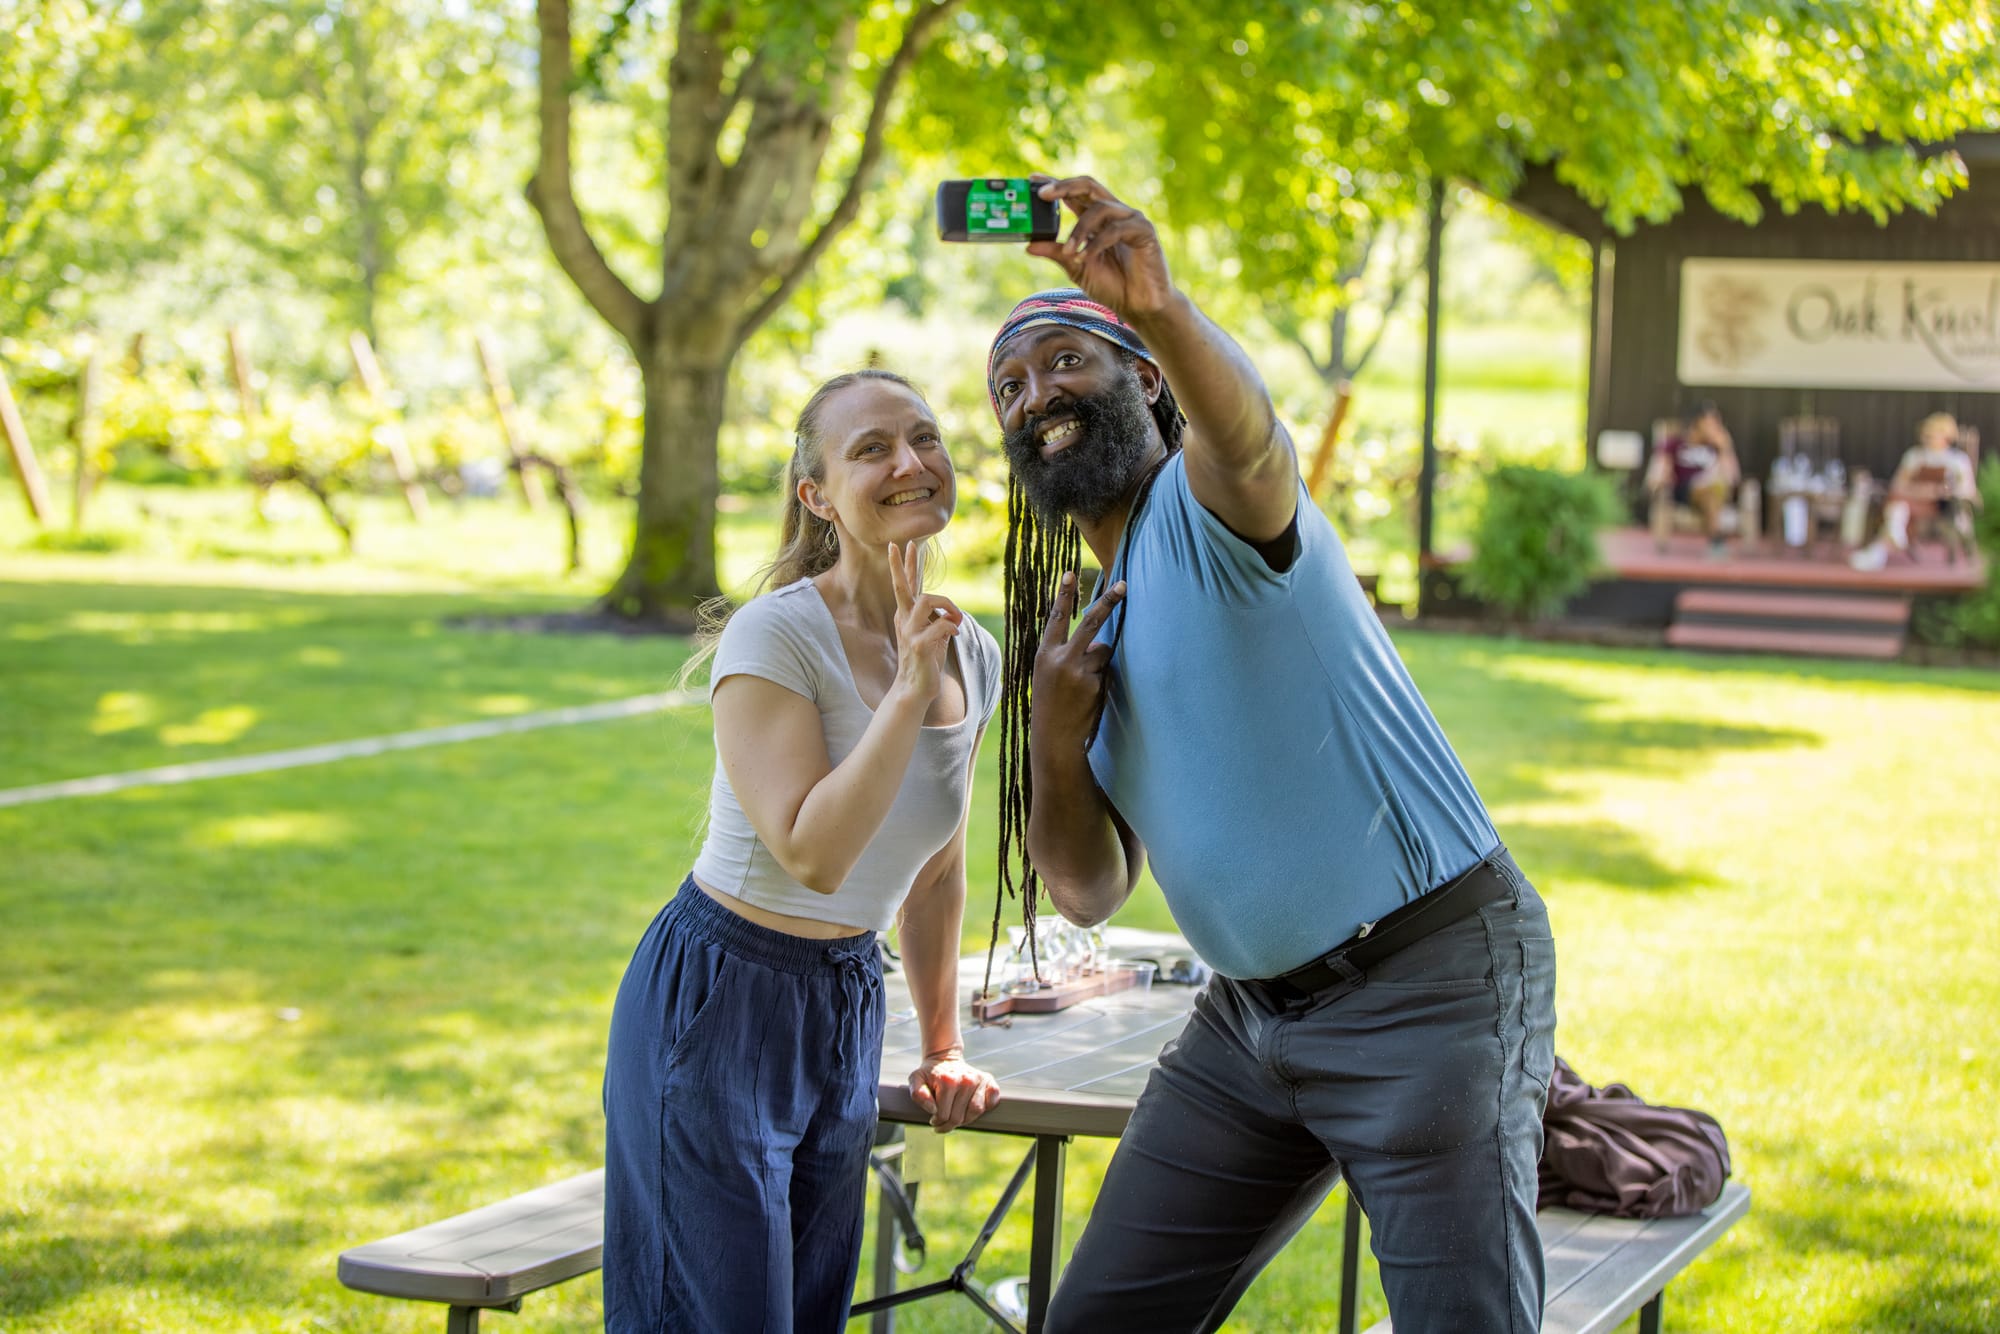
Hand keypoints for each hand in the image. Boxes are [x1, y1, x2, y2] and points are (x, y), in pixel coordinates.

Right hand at [887, 541, 964, 703]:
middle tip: (901, 544)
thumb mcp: (934, 636)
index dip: (905, 565)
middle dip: (901, 564)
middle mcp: (904, 620)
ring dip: (948, 605)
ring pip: (927, 601)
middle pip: (901, 587)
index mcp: (907, 615)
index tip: (903, 544)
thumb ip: (940, 620)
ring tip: (956, 618)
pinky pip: (940, 625)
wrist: (915, 689)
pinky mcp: (918, 645)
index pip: (906, 586)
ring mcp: (909, 632)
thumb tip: (952, 612)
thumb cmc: (926, 661)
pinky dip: (953, 626)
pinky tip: (955, 634)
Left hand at [908, 1047, 999, 1131]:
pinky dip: (987, 1107)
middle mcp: (966, 1080)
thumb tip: (933, 1109)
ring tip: (956, 1117)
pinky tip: (972, 1107)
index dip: (937, 1122)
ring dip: (966, 1119)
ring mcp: (978, 1079)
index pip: (944, 1115)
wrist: (943, 1058)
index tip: (933, 1120)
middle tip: (943, 1122)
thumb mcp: (916, 1080)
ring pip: (976, 1111)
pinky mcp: (988, 1080)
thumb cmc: (929, 1073)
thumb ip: (918, 1094)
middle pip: (960, 1117)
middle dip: (949, 1124)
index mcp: (948, 1081)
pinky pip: (992, 1100)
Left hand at [1025, 174, 1175, 319]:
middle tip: (1044, 194)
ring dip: (1079, 230)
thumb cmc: (1112, 286)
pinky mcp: (1144, 231)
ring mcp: (1130, 220)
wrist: (1139, 306)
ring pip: (1099, 209)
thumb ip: (1056, 253)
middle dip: (1064, 187)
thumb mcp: (1076, 268)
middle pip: (1089, 185)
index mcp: (1097, 219)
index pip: (1075, 193)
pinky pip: (1115, 230)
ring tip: (1068, 252)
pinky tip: (1085, 258)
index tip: (1033, 178)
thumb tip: (1028, 246)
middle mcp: (1114, 213)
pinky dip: (1096, 244)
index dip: (1055, 183)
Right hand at [1031, 571, 1125, 752]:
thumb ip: (1069, 654)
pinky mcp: (1096, 685)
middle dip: (1108, 602)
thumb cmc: (1051, 704)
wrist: (1054, 738)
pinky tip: (1089, 699)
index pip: (1057, 618)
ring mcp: (1080, 672)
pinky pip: (1107, 672)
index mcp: (1045, 654)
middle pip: (1091, 623)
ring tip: (1083, 686)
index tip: (1070, 573)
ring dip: (1099, 662)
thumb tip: (1099, 643)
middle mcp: (1062, 660)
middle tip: (1124, 584)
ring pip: (1103, 651)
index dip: (1063, 595)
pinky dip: (1102, 680)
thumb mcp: (1049, 674)